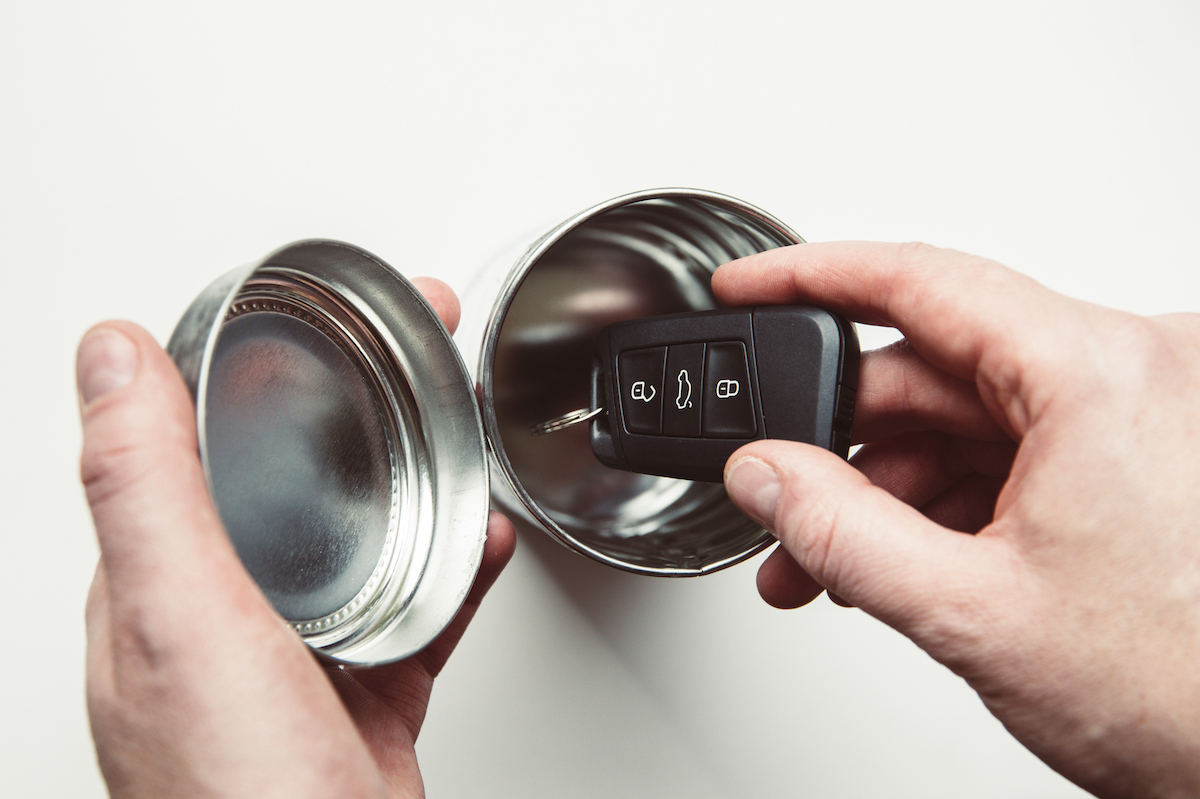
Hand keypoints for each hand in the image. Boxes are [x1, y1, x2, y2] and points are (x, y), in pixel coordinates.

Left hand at [78, 278, 515, 798]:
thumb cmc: (242, 796)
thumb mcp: (180, 621)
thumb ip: (144, 488)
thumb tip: (104, 356)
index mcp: (158, 583)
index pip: (190, 441)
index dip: (246, 362)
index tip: (306, 306)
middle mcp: (222, 613)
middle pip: (290, 476)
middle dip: (351, 399)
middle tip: (411, 339)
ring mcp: (297, 652)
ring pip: (359, 534)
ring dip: (409, 475)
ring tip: (452, 423)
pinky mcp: (363, 687)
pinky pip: (415, 604)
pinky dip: (454, 566)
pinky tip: (483, 540)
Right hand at [714, 243, 1199, 798]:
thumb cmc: (1181, 692)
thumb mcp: (974, 612)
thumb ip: (841, 533)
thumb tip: (764, 475)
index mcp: (1100, 375)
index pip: (922, 282)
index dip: (812, 276)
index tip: (747, 285)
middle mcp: (1131, 371)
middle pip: (933, 366)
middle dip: (844, 441)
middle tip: (781, 494)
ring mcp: (1136, 411)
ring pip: (964, 414)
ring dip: (890, 485)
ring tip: (833, 561)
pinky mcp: (1133, 451)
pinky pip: (1007, 446)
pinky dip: (945, 497)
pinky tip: (901, 558)